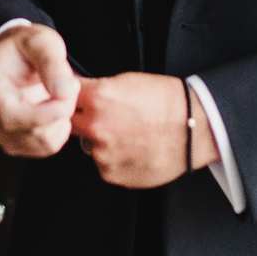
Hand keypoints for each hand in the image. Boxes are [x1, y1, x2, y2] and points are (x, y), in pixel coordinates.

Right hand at [0, 25, 80, 157]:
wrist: (17, 55)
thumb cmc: (23, 47)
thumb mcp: (40, 42)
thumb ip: (52, 63)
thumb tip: (63, 91)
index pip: (8, 116)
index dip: (39, 116)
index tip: (63, 105)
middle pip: (26, 133)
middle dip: (58, 114)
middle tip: (71, 85)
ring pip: (39, 144)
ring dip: (60, 122)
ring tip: (63, 94)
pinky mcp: (15, 142)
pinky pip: (44, 148)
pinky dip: (58, 130)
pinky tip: (57, 108)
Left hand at [71, 72, 219, 187]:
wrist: (192, 128)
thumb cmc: (165, 101)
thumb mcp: (127, 80)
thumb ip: (97, 89)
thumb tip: (78, 92)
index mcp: (97, 98)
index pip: (64, 95)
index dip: (68, 96)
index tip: (73, 98)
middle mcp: (94, 127)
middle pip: (69, 123)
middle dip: (80, 119)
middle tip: (102, 116)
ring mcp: (102, 154)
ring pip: (88, 146)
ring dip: (99, 140)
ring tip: (127, 134)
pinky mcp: (111, 175)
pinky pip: (103, 164)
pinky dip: (112, 158)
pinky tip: (132, 149)